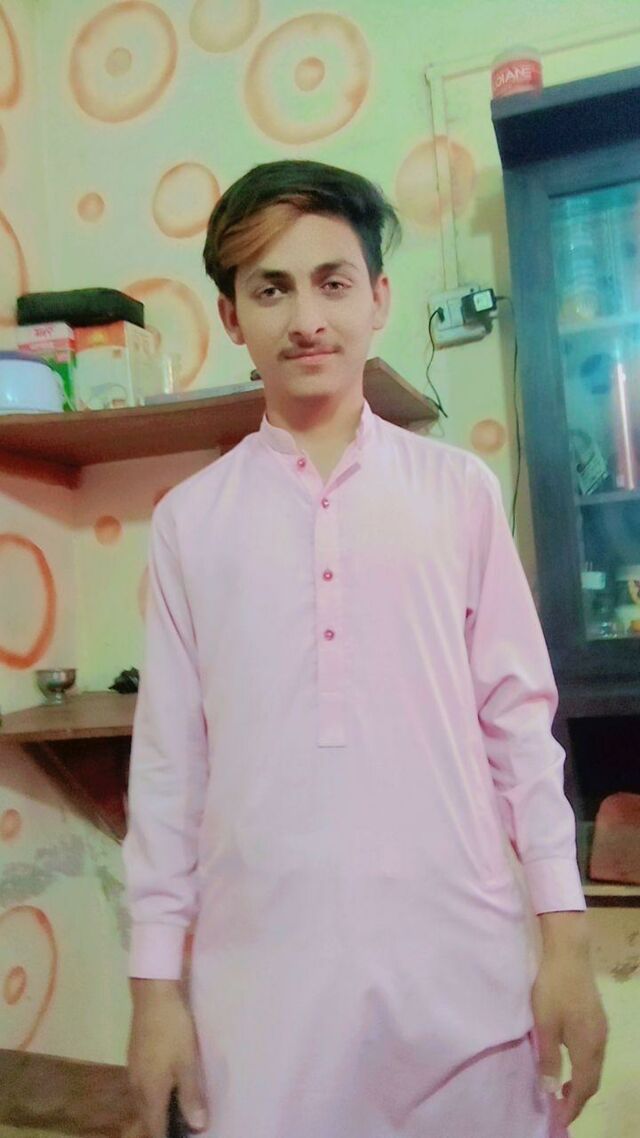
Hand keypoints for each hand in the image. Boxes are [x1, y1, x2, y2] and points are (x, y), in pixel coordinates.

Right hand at [127, 979, 208, 1137]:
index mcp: (150, 1091)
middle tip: (180, 1125)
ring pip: (141, 1102)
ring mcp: (132, 1070)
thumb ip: (191, 1095)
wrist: (153, 994)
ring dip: (155, 1111)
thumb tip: (197, 1126)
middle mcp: (136, 1086)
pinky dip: (152, 1095)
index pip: (154, 1128)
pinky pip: (140, 1087)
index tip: (181, 1136)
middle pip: (145, 1117)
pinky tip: (165, 1086)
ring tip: (175, 1110)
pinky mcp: (134, 1057)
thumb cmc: (173, 1028)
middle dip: (159, 1127)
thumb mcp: (187, 1062)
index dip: (166, 1137)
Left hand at [531, 944, 607, 1126]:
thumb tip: (550, 1089)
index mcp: (588, 1047)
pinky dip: (584, 1067)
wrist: (568, 953)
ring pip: (594, 1066)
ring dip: (581, 1082)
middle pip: (592, 1080)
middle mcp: (599, 1042)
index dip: (572, 1106)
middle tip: (560, 1108)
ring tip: (562, 1089)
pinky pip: (594, 1053)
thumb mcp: (545, 1025)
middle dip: (578, 1098)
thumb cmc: (553, 989)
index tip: (559, 1119)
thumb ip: (549, 1058)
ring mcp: (600, 1029)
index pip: (583, 1087)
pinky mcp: (597, 1018)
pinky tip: (570, 1062)